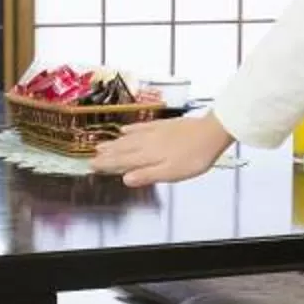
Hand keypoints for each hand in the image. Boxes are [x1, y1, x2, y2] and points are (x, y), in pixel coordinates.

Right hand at [92, 110, 232, 188]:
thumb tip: (125, 179)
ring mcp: (155, 132)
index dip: (107, 164)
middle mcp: (147, 143)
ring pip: (129, 138)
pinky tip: (125, 129)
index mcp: (148, 156)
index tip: (92, 165)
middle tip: (92, 156)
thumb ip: (147, 175)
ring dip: (114, 142)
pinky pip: (142, 126)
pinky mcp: (163, 125)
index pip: (122, 161)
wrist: (211, 133)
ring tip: (101, 144)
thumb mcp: (171, 173)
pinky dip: (131, 129)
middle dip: (106, 153)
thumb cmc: (194, 157)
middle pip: (122, 149)